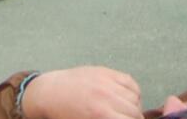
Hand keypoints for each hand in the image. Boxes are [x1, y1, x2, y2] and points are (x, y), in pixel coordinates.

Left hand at [20, 66, 143, 118]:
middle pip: (135, 111)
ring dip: (134, 106)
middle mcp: (107, 96)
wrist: (51, 93)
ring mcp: (107, 82)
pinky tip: (126, 97)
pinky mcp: (106, 72)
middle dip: (134, 118)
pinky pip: (130, 82)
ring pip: (135, 97)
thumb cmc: (65, 115)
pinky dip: (133, 91)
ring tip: (125, 111)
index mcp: (101, 114)